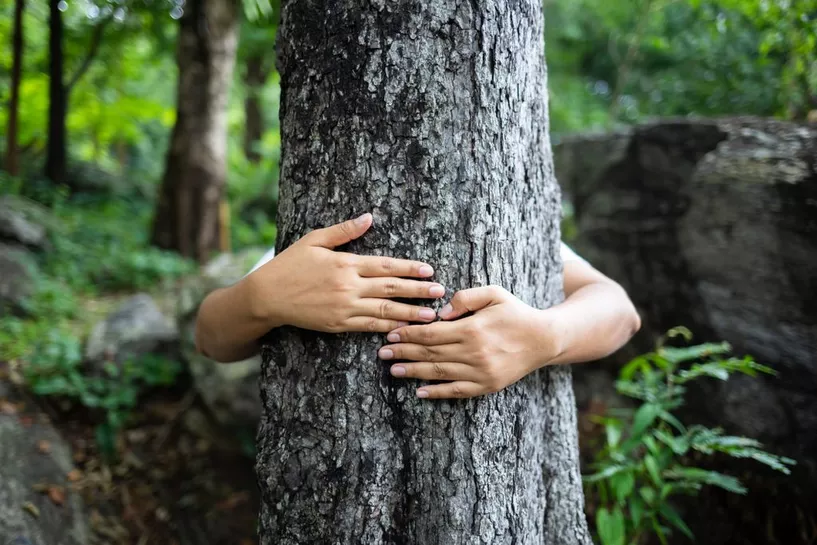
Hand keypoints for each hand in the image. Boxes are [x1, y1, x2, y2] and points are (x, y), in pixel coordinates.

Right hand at [246, 213, 444, 332]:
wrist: (267, 296)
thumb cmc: (290, 264)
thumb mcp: (315, 239)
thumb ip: (344, 231)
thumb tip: (369, 217)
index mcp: (345, 263)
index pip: (385, 265)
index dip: (409, 268)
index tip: (429, 270)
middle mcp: (348, 286)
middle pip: (390, 288)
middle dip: (418, 291)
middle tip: (440, 292)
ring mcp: (344, 308)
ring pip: (384, 311)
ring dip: (410, 313)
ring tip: (431, 315)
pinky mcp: (338, 324)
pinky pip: (368, 327)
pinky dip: (388, 328)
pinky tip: (404, 329)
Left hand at [378, 286, 560, 398]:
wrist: (544, 339)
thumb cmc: (515, 312)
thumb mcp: (494, 293)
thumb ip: (465, 297)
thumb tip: (441, 310)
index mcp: (472, 329)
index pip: (431, 333)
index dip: (408, 334)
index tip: (391, 333)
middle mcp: (474, 353)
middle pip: (430, 354)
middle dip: (403, 352)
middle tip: (382, 352)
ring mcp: (480, 372)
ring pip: (438, 373)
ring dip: (413, 372)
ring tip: (393, 370)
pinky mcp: (487, 386)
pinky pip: (456, 391)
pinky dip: (436, 393)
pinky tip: (419, 391)